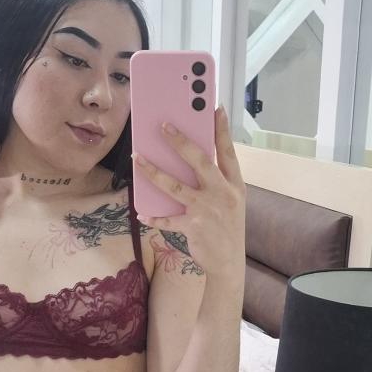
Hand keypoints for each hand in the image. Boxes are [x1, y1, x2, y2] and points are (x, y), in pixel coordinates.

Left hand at [132, 106, 245, 281]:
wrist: (229, 262)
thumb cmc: (227, 226)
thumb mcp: (231, 201)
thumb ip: (217, 180)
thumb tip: (192, 158)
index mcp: (234, 185)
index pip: (228, 152)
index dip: (221, 130)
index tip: (215, 109)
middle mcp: (222, 194)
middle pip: (200, 162)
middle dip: (180, 142)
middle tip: (163, 126)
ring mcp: (207, 210)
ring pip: (175, 186)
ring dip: (153, 172)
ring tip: (137, 158)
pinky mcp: (192, 227)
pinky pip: (167, 219)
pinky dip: (153, 217)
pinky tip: (142, 213)